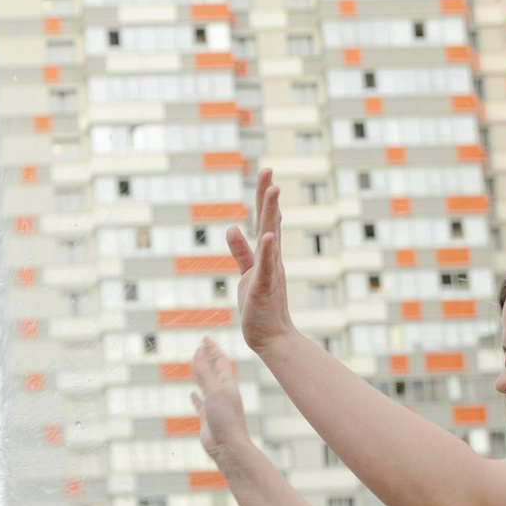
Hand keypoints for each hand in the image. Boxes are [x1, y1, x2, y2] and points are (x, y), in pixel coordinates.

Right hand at [189, 338, 251, 464]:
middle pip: (214, 371)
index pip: (220, 361)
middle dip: (207, 359)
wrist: (228, 446)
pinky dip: (196, 397)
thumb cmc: (225, 419)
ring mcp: (216, 405)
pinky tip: (192, 394)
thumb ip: (206, 373)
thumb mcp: (215, 391)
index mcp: (227, 384)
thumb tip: (198, 354)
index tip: (205, 338)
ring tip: (194, 366)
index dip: (212, 349)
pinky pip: (201, 404)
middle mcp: (223, 393)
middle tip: (199, 348)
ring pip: (206, 385)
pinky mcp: (208, 418)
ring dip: (200, 374)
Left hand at [223, 169, 296, 354]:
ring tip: (273, 190)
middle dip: (267, 196)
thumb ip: (240, 251)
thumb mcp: (247, 272)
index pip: (265, 219)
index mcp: (265, 254)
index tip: (266, 172)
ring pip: (270, 237)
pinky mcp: (264, 288)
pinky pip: (266, 268)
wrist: (270, 336)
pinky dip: (266, 252)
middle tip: (268, 169)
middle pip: (269, 221)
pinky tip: (267, 237)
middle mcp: (270, 258)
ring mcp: (269, 271)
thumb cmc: (259, 305)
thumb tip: (232, 227)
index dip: (264, 196)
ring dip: (271, 214)